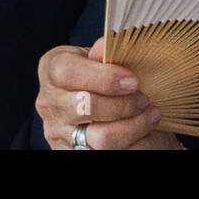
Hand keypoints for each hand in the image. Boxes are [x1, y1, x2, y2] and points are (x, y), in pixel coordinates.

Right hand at [36, 37, 183, 149]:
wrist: (104, 106)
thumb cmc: (105, 75)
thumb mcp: (106, 58)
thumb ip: (107, 52)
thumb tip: (107, 44)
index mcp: (52, 67)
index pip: (67, 72)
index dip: (103, 77)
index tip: (133, 81)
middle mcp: (48, 101)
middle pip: (85, 106)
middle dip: (123, 104)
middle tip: (144, 99)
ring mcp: (56, 131)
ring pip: (99, 138)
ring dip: (132, 127)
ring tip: (150, 115)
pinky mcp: (67, 152)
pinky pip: (104, 153)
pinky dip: (131, 143)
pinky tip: (142, 131)